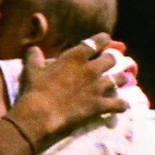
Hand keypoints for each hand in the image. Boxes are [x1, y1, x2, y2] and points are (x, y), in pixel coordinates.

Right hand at [11, 32, 127, 133]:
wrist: (40, 115)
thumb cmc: (35, 90)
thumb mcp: (32, 70)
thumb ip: (34, 57)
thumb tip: (33, 49)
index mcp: (75, 57)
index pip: (96, 41)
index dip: (103, 40)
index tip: (105, 40)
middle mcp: (90, 69)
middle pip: (111, 59)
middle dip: (111, 60)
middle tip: (109, 64)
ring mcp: (97, 87)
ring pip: (119, 79)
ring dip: (121, 79)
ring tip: (121, 81)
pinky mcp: (100, 105)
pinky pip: (119, 104)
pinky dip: (122, 105)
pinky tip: (123, 106)